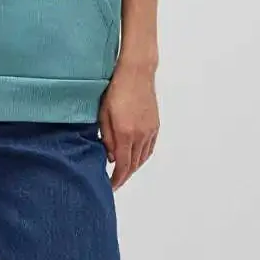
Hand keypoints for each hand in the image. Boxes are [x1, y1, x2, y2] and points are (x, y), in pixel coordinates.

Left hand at [98, 59, 159, 190]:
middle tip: (115, 182)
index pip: (123, 166)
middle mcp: (141, 135)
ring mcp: (150, 130)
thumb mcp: (103, 114)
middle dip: (124, 176)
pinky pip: (150, 148)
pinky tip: (136, 158)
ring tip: (123, 172)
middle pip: (134, 165)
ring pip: (143, 158)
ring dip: (133, 167)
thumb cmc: (115, 89)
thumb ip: (107, 138)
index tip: (110, 187)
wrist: (137, 72)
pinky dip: (142, 157)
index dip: (117, 180)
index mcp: (126, 133)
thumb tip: (112, 157)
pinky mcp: (155, 125)